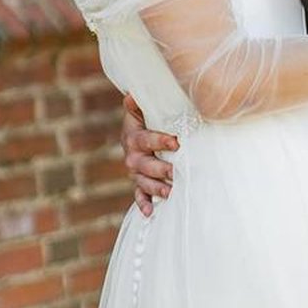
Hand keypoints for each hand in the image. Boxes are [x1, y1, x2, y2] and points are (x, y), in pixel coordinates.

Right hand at [121, 94, 178, 216]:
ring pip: (142, 181)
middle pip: (143, 165)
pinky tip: (150, 213)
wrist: (138, 130)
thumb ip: (138, 103)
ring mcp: (135, 171)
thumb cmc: (147, 118)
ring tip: (169, 192)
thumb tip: (131, 94)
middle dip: (160, 169)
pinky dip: (143, 204)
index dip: (159, 141)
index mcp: (133, 136)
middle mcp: (132, 155)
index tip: (175, 142)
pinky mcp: (139, 181)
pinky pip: (138, 195)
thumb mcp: (143, 109)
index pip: (144, 140)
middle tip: (175, 171)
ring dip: (155, 188)